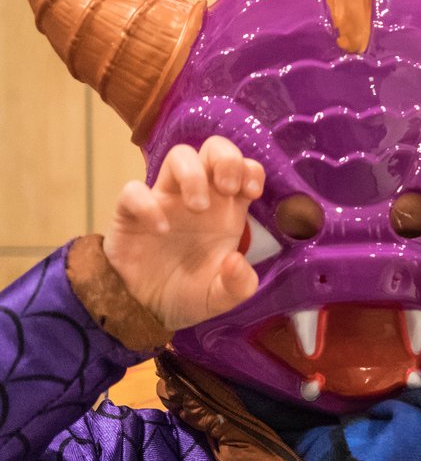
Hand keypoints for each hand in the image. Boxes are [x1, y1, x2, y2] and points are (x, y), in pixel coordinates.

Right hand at [103, 136, 263, 329]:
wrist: (145, 311)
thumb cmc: (188, 294)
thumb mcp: (222, 298)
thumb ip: (238, 285)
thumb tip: (236, 261)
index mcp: (226, 210)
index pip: (244, 167)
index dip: (250, 170)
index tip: (251, 193)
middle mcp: (199, 197)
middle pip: (214, 148)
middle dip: (226, 158)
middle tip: (227, 190)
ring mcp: (164, 201)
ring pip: (179, 156)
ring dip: (193, 174)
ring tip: (197, 209)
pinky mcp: (130, 214)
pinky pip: (133, 191)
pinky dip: (147, 204)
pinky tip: (160, 230)